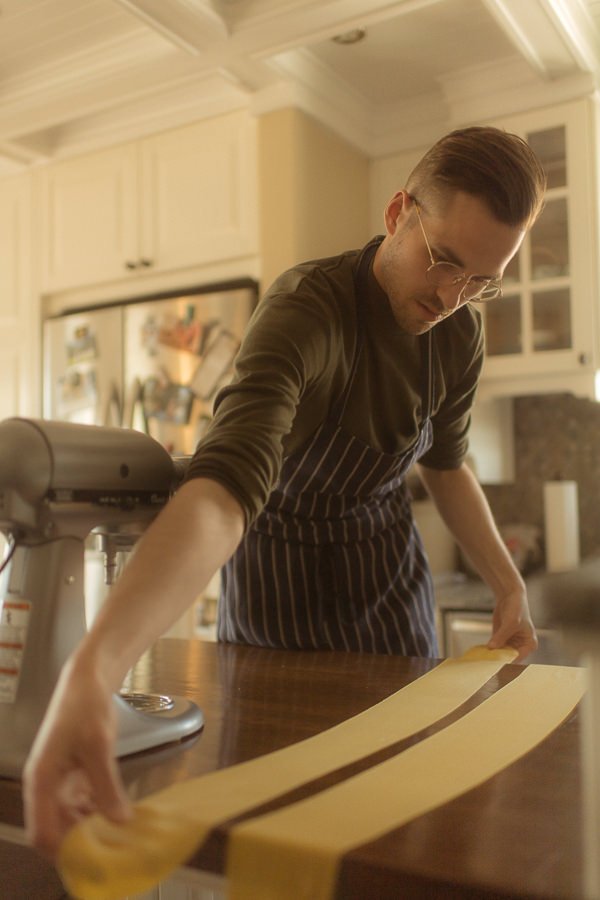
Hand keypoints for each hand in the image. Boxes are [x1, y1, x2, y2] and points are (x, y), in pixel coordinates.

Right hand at [23, 656, 130, 859]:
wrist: (88, 679)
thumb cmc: (85, 706)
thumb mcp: (98, 745)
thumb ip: (105, 785)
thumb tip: (119, 821)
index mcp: (40, 782)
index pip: (42, 834)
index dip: (64, 852)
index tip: (94, 860)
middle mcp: (45, 787)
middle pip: (57, 831)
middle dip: (83, 843)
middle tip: (116, 849)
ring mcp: (59, 782)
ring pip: (71, 820)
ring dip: (93, 829)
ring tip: (123, 834)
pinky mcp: (73, 775)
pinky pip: (82, 804)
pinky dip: (98, 812)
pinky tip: (120, 814)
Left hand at [488, 588, 537, 661]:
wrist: (509, 595)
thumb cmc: (516, 608)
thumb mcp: (510, 623)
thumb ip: (501, 636)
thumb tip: (491, 648)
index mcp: (529, 645)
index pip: (517, 658)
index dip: (506, 662)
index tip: (494, 666)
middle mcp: (521, 646)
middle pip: (508, 658)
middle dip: (498, 661)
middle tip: (485, 666)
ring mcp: (511, 643)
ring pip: (500, 654)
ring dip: (492, 656)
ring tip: (481, 661)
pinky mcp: (501, 639)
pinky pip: (494, 648)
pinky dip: (488, 650)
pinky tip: (479, 654)